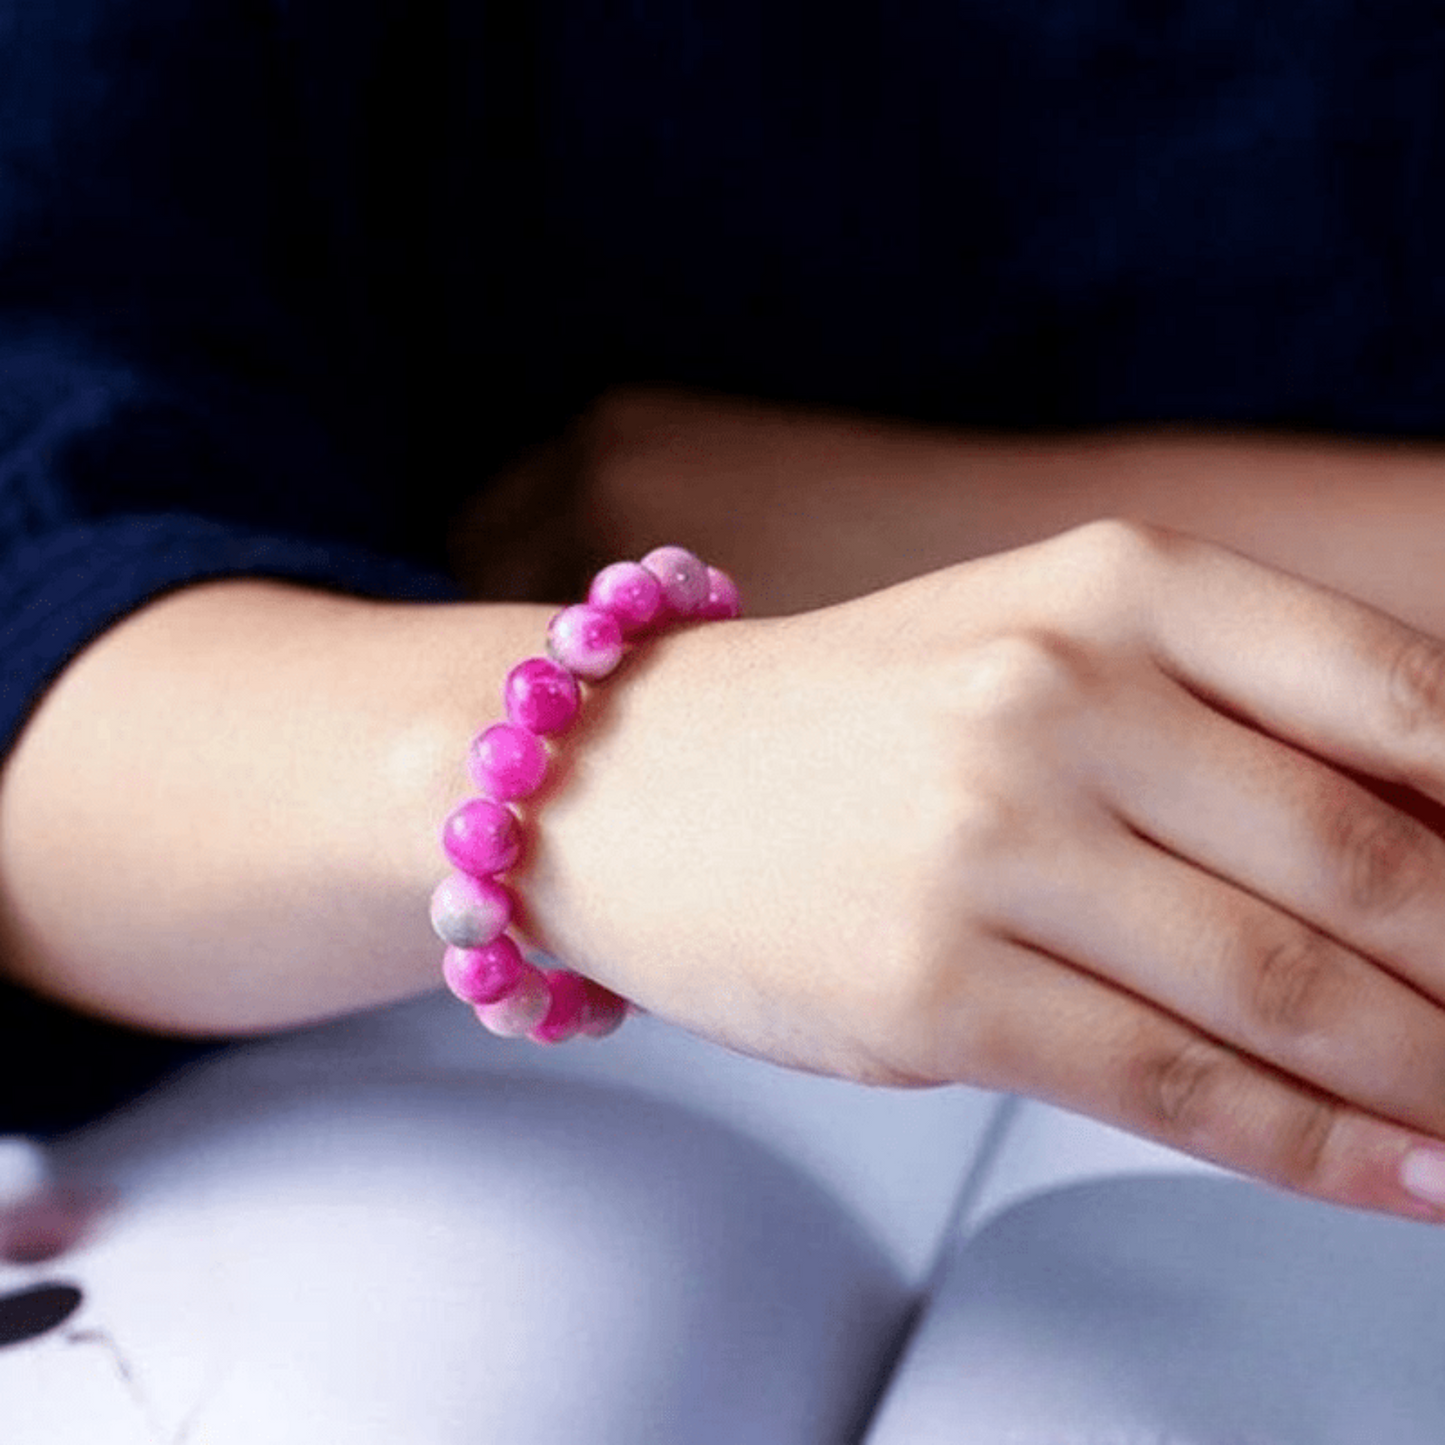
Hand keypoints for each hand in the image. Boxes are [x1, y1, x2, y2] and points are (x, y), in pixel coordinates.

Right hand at [528, 519, 1444, 1219]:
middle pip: (1364, 862)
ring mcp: (987, 842)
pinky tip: (1394, 1179)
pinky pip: (1170, 1085)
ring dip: (1426, 1078)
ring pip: (1283, 988)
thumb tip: (1432, 851)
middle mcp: (1055, 696)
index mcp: (1111, 583)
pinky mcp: (930, 986)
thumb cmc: (850, 717)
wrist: (633, 775)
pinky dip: (1312, 1150)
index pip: (1400, 698)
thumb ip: (1223, 721)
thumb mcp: (1036, 643)